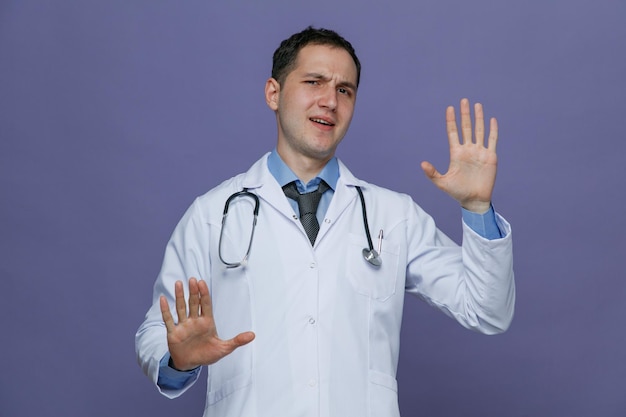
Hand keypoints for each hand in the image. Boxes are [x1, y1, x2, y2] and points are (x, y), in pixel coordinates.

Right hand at [160, 277, 254, 370]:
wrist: (190, 364)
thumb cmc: (207, 354)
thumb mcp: (224, 349)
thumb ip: (237, 341)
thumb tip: (253, 335)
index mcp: (207, 322)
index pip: (205, 305)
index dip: (204, 294)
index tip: (202, 283)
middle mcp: (194, 321)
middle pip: (193, 303)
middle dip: (193, 292)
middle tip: (193, 279)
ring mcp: (183, 326)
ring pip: (181, 308)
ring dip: (180, 296)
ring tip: (178, 283)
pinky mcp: (173, 333)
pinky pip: (168, 320)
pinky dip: (165, 310)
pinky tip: (163, 299)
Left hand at [421, 98, 497, 212]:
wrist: (474, 200)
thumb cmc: (457, 192)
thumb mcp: (442, 182)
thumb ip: (432, 173)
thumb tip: (422, 163)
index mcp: (456, 153)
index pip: (453, 132)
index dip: (451, 120)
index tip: (449, 108)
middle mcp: (468, 150)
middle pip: (466, 127)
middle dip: (464, 114)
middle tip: (463, 100)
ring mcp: (479, 152)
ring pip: (479, 130)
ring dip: (478, 118)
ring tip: (477, 105)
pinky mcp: (490, 156)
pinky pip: (492, 140)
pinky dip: (492, 130)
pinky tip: (492, 119)